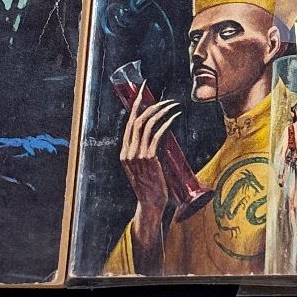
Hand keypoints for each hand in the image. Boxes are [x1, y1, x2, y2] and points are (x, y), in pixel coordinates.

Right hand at [119, 87, 182, 230]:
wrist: (151, 204)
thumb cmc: (151, 185)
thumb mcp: (142, 167)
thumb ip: (145, 151)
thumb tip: (158, 132)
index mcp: (124, 153)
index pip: (129, 123)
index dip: (135, 106)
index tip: (141, 92)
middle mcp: (128, 152)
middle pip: (136, 120)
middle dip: (146, 103)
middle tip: (156, 94)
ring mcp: (137, 155)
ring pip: (146, 124)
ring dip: (160, 111)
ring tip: (171, 105)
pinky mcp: (149, 158)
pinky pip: (157, 135)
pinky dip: (165, 124)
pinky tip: (173, 118)